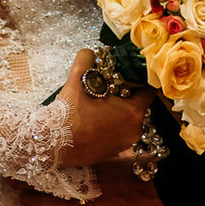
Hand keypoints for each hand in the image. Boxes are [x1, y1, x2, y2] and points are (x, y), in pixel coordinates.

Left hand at [23, 160, 174, 205]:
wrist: (172, 193)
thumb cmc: (153, 171)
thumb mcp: (130, 155)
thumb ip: (111, 150)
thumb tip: (97, 137)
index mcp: (99, 164)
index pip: (63, 161)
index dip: (42, 160)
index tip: (23, 155)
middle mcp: (95, 184)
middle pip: (56, 182)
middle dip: (33, 180)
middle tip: (10, 179)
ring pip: (64, 204)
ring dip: (41, 202)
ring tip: (22, 200)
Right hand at [56, 48, 150, 166]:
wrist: (55, 143)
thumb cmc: (71, 112)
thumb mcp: (78, 77)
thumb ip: (87, 58)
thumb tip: (92, 53)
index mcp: (132, 112)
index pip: (148, 90)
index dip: (138, 78)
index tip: (126, 72)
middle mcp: (134, 130)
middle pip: (138, 104)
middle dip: (126, 93)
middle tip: (108, 84)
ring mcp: (125, 144)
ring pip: (128, 118)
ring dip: (118, 109)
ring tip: (99, 101)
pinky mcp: (115, 152)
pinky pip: (119, 131)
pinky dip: (112, 123)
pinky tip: (95, 116)